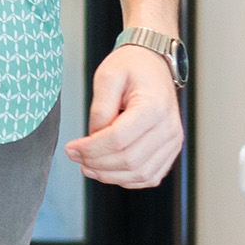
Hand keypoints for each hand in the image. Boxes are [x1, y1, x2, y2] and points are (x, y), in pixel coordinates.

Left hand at [68, 45, 184, 188]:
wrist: (153, 65)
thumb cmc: (132, 67)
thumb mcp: (107, 76)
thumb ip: (99, 108)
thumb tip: (93, 138)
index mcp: (154, 107)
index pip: (118, 140)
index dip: (90, 149)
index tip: (71, 148)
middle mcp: (168, 127)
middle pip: (128, 160)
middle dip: (96, 163)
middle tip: (76, 157)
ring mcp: (172, 141)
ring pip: (139, 174)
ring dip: (109, 176)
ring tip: (88, 166)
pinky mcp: (170, 150)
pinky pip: (149, 176)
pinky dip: (126, 179)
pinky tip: (108, 170)